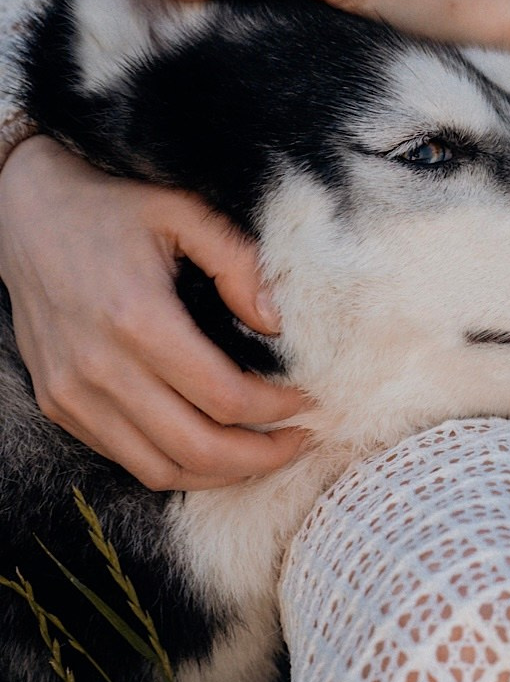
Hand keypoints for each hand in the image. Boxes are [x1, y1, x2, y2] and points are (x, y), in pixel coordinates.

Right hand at [0, 137, 305, 490]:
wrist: (22, 213)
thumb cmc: (112, 208)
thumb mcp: (183, 211)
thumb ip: (238, 261)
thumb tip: (275, 323)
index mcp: (138, 320)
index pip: (225, 397)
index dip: (278, 410)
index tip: (309, 401)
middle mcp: (100, 368)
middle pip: (198, 449)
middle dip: (261, 456)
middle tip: (300, 442)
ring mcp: (72, 394)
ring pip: (161, 469)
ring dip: (221, 473)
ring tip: (264, 453)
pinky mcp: (58, 405)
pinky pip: (127, 459)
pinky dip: (177, 464)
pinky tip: (213, 445)